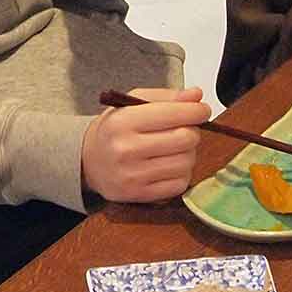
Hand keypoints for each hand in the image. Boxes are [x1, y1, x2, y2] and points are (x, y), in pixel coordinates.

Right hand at [81, 87, 209, 202]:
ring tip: (174, 148)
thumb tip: (196, 96)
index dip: (196, 110)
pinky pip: (180, 184)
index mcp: (122, 122)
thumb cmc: (115, 130)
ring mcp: (132, 175)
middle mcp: (125, 149)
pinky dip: (181, 173)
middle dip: (193, 131)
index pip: (173, 114)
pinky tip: (168, 165)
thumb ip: (166, 97)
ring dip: (188, 153)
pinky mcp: (139, 195)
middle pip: (185, 139)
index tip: (202, 110)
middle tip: (185, 129)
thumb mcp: (132, 104)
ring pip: (186, 162)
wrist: (89, 161)